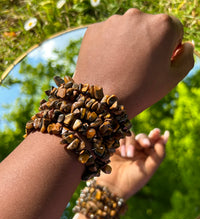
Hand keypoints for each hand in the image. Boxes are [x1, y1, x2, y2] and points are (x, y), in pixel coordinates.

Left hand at [73, 9, 193, 117]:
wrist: (101, 102)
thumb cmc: (139, 91)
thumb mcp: (172, 79)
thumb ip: (186, 58)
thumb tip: (186, 45)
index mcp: (163, 25)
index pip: (174, 30)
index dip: (169, 48)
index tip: (158, 64)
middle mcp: (137, 16)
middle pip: (150, 27)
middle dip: (149, 43)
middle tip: (139, 68)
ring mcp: (113, 22)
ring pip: (128, 30)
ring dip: (129, 43)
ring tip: (122, 68)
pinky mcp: (94, 30)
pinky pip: (108, 35)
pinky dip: (110, 46)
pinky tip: (109, 64)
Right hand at [96, 128, 168, 199]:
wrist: (112, 187)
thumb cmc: (132, 181)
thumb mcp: (149, 169)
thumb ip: (159, 154)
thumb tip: (164, 137)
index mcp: (147, 158)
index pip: (153, 143)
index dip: (156, 136)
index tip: (158, 132)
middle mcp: (137, 152)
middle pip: (143, 138)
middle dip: (145, 139)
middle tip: (146, 144)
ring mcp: (125, 149)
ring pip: (132, 136)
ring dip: (132, 144)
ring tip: (129, 156)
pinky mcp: (114, 147)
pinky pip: (121, 137)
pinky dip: (123, 143)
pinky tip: (122, 154)